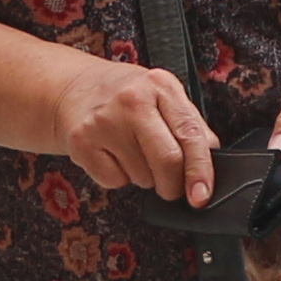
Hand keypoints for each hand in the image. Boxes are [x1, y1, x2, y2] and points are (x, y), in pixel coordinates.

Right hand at [54, 52, 216, 205]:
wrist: (70, 88)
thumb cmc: (123, 95)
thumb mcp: (161, 95)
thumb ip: (189, 125)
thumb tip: (210, 162)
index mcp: (160, 86)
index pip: (190, 134)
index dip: (200, 170)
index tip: (202, 195)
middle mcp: (132, 100)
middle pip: (167, 161)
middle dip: (173, 185)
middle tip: (170, 186)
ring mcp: (104, 121)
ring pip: (141, 177)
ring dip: (144, 177)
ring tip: (131, 151)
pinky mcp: (81, 143)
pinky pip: (114, 181)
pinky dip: (119, 177)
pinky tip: (111, 154)